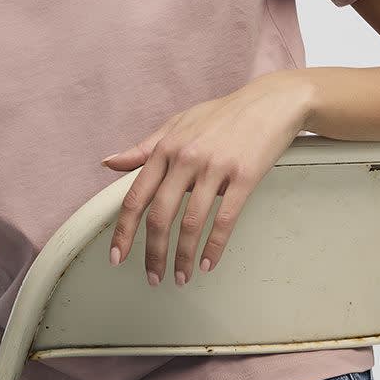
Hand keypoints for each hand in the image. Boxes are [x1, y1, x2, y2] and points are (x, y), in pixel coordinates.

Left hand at [100, 71, 314, 283]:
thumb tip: (109, 163)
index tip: (117, 256)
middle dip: (153, 253)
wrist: (270, 102)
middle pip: (160, 216)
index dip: (124, 231)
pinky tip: (208, 263)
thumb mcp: (177, 124)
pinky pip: (225, 219)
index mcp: (165, 147)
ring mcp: (216, 167)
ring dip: (183, 257)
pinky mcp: (245, 176)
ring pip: (191, 223)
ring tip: (180, 277)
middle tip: (152, 277)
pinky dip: (214, 247)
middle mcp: (186, 158)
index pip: (136, 196)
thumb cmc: (223, 114)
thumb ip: (143, 148)